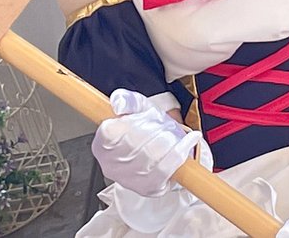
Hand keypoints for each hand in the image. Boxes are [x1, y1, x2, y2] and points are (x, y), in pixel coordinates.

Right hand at [91, 88, 210, 196]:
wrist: (165, 142)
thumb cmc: (147, 125)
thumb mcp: (138, 106)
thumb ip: (127, 99)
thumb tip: (118, 102)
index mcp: (102, 143)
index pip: (112, 133)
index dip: (132, 123)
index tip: (148, 116)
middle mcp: (110, 165)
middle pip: (135, 148)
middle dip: (155, 132)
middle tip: (165, 125)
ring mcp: (128, 180)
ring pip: (151, 161)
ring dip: (168, 143)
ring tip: (174, 134)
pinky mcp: (147, 188)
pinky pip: (165, 173)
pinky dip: (179, 155)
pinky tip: (186, 143)